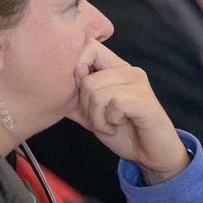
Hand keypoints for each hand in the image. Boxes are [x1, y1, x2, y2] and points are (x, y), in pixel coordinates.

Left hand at [68, 40, 188, 183]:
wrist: (151, 155)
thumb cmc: (124, 133)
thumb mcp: (93, 114)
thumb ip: (76, 100)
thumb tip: (51, 89)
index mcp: (117, 69)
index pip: (89, 47)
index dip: (77, 68)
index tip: (82, 94)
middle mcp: (129, 71)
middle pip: (87, 79)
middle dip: (85, 106)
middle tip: (100, 119)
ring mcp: (139, 84)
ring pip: (97, 92)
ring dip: (97, 117)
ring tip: (110, 124)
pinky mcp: (144, 100)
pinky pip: (112, 103)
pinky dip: (108, 121)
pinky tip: (118, 126)